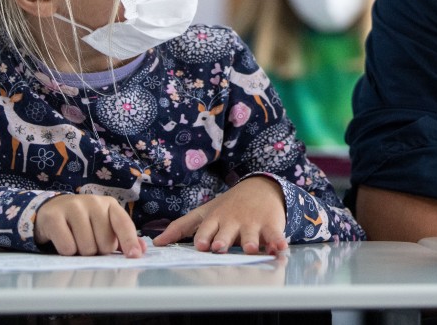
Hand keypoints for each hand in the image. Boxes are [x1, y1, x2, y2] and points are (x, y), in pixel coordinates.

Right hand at [33, 194, 145, 257]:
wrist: (51, 210)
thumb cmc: (83, 222)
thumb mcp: (104, 224)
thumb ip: (122, 237)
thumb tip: (141, 250)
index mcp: (110, 205)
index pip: (124, 223)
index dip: (129, 241)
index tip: (133, 256)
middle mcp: (93, 202)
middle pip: (105, 243)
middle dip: (98, 250)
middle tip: (89, 242)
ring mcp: (73, 207)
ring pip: (86, 247)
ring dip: (81, 252)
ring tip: (76, 241)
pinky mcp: (54, 217)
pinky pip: (67, 247)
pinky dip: (66, 251)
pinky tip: (63, 241)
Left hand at [150, 176, 287, 254]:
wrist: (260, 187)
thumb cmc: (228, 206)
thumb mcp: (204, 213)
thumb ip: (181, 227)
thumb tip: (156, 243)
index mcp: (215, 219)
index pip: (206, 228)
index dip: (204, 236)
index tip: (201, 244)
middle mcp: (232, 221)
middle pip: (226, 232)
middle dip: (223, 239)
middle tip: (220, 246)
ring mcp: (252, 222)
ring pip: (250, 234)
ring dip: (250, 241)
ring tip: (250, 249)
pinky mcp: (270, 224)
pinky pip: (274, 234)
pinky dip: (277, 241)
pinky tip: (279, 247)